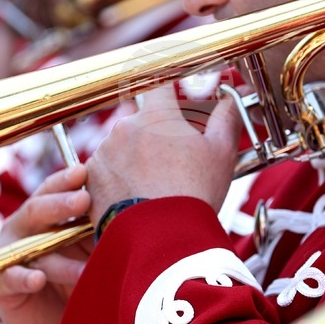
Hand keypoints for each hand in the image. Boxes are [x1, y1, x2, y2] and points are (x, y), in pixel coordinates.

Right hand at [0, 165, 91, 323]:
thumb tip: (133, 206)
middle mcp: (25, 229)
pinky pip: (10, 278)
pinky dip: (24, 278)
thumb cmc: (80, 279)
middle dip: (61, 204)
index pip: (53, 189)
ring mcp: (10, 255)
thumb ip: (99, 228)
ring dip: (58, 256)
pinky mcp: (1, 285)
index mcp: (46, 214)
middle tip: (84, 200)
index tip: (85, 171)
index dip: (66, 180)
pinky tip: (38, 280)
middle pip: (37, 210)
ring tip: (84, 266)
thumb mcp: (92, 250)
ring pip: (30, 247)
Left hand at [85, 86, 242, 222]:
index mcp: (157, 115)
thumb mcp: (221, 152)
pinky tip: (136, 195)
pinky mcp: (91, 178)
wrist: (162, 239)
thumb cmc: (195, 194)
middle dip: (155, 134)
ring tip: (156, 184)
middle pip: (141, 120)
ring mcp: (104, 152)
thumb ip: (226, 116)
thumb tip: (233, 95)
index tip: (176, 98)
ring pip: (121, 145)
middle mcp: (125, 126)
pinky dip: (117, 178)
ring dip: (135, 156)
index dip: (169, 90)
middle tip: (173, 157)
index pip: (160, 84)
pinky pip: (104, 169)